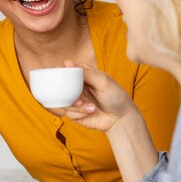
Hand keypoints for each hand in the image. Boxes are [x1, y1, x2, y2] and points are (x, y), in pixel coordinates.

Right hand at [63, 61, 157, 181]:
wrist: (120, 119)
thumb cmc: (116, 97)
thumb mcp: (102, 81)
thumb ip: (85, 72)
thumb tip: (66, 62)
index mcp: (83, 75)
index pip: (67, 69)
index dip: (61, 71)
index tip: (61, 75)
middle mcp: (77, 86)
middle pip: (60, 85)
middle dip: (65, 91)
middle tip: (77, 97)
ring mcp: (75, 100)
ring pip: (62, 100)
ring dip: (74, 105)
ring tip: (90, 107)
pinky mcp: (74, 113)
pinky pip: (67, 112)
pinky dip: (78, 113)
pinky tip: (90, 112)